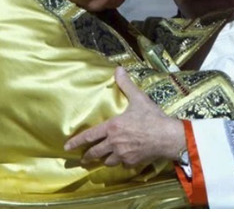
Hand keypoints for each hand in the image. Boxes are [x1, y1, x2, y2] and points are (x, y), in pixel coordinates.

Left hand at [65, 67, 185, 164]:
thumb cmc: (151, 116)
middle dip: (87, 156)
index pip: (90, 136)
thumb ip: (126, 84)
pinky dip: (119, 162)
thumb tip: (118, 69)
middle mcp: (114, 143)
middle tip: (82, 158)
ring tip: (101, 159)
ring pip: (107, 161)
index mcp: (112, 127)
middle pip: (95, 153)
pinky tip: (121, 159)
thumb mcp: (138, 98)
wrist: (166, 137)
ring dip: (103, 160)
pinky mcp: (132, 162)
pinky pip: (121, 164)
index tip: (67, 147)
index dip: (77, 142)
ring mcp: (123, 155)